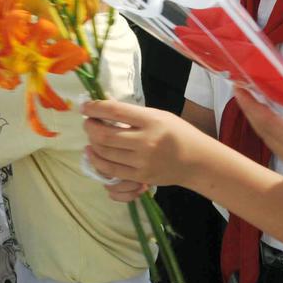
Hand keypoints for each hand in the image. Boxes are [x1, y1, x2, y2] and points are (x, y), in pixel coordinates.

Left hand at [82, 99, 213, 192]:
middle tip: (87, 121)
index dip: (95, 108)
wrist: (198, 161)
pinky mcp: (141, 176)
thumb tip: (105, 106)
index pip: (115, 112)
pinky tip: (93, 152)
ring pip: (105, 153)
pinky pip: (111, 170)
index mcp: (151, 120)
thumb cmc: (178, 133)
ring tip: (90, 135)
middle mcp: (146, 141)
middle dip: (90, 126)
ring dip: (92, 142)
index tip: (85, 106)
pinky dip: (98, 160)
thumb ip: (133, 113)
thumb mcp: (158, 115)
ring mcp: (143, 161)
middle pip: (105, 134)